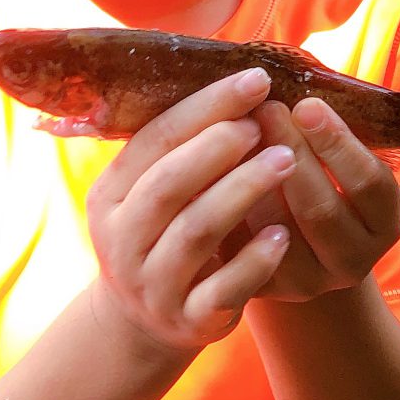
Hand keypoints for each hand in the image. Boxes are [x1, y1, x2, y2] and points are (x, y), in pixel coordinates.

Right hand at [85, 67, 295, 357]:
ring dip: (243, 192)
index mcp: (111, 194)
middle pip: (168, 186)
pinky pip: (221, 290)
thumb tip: (247, 76)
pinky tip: (283, 234)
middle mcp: (122, 240)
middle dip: (218, 148)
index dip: (207, 107)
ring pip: (195, 233)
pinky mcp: (188, 320)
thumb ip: (187, 143)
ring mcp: (153, 285)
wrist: (147, 323)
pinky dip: (253, 261)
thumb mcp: (158, 188)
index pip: (155, 139)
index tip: (257, 80)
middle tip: (264, 122)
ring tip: (287, 160)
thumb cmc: (168, 230)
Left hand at [241, 98, 399, 301]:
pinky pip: (244, 251)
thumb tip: (295, 78)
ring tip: (234, 134)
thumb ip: (329, 135)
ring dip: (253, 180)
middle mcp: (355, 261)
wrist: (297, 249)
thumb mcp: (341, 164)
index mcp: (386, 222)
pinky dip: (229, 210)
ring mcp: (310, 283)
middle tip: (264, 110)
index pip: (369, 182)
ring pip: (279, 231)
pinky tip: (213, 175)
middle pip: (322, 208)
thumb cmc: (323, 183)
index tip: (306, 103)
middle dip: (291, 153)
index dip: (338, 143)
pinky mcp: (268, 293)